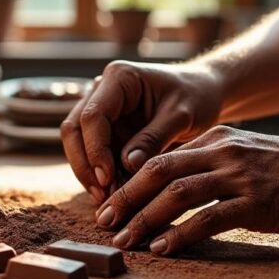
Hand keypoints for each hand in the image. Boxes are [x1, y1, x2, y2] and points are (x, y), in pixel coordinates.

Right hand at [61, 61, 223, 202]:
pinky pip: (92, 154)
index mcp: (119, 78)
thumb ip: (154, 138)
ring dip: (89, 173)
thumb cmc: (196, 98)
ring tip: (108, 200)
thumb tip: (126, 165)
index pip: (93, 115)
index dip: (95, 149)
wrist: (203, 94)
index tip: (108, 179)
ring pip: (77, 144)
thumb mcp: (181, 117)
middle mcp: (101, 91)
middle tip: (102, 196)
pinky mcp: (105, 129)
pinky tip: (114, 195)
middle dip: (84, 165)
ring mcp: (100, 110)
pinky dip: (101, 175)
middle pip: (74, 129)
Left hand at [93, 125, 278, 254]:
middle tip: (103, 222)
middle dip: (125, 198)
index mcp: (217, 141)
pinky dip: (180, 234)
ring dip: (144, 218)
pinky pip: (208, 218)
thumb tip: (184, 187)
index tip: (111, 204)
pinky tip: (163, 248)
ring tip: (124, 240)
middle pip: (157, 172)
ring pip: (175, 194)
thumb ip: (218, 165)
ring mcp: (239, 176)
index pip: (160, 158)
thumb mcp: (250, 155)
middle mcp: (222, 153)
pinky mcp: (256, 202)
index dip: (130, 182)